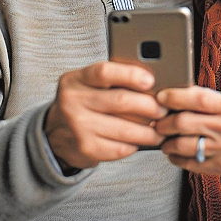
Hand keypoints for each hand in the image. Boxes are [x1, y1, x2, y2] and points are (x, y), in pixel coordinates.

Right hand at [45, 61, 167, 169]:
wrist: (56, 132)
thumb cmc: (84, 102)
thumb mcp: (89, 84)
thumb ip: (114, 78)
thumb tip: (154, 81)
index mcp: (75, 79)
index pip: (104, 72)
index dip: (130, 75)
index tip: (151, 80)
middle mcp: (73, 101)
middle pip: (120, 101)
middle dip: (150, 106)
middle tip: (164, 109)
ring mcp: (78, 127)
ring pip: (125, 130)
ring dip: (149, 131)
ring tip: (161, 129)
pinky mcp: (87, 149)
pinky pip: (121, 148)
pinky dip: (137, 145)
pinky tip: (143, 141)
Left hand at [155, 86, 220, 190]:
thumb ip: (211, 102)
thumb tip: (177, 96)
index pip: (198, 98)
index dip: (175, 96)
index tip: (161, 97)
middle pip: (184, 122)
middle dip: (163, 123)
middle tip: (157, 123)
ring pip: (183, 144)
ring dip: (166, 143)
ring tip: (164, 140)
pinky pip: (190, 163)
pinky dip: (176, 159)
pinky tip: (174, 154)